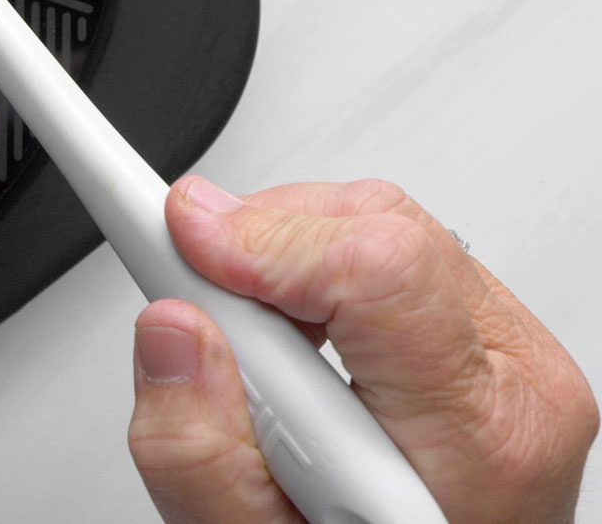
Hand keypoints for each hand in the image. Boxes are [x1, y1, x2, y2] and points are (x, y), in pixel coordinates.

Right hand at [126, 178, 596, 522]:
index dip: (262, 240)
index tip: (177, 241)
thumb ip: (201, 458)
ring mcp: (507, 346)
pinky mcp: (486, 328)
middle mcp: (509, 376)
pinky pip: (388, 247)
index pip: (378, 271)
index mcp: (471, 439)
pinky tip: (288, 344)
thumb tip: (171, 331)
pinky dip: (312, 273)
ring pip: (375, 220)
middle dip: (256, 251)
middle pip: (372, 225)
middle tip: (200, 316)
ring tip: (250, 354)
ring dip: (281, 263)